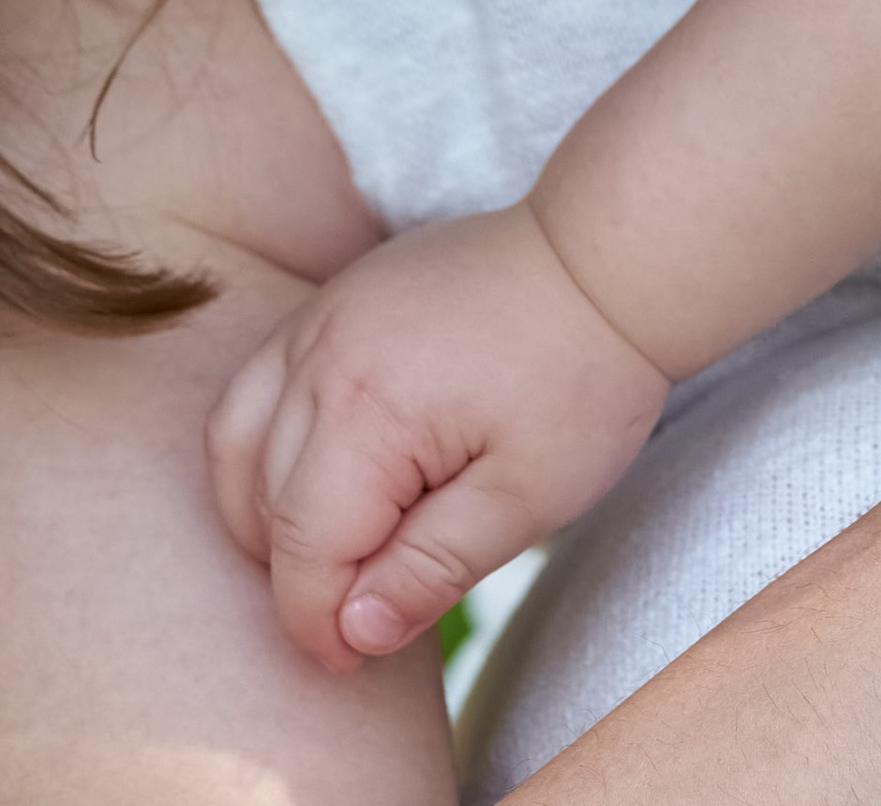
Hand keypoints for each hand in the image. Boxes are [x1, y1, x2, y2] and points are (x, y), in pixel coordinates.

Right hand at [206, 201, 669, 672]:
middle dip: (295, 571)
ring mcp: (326, 313)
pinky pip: (262, 379)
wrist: (608, 258)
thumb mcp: (526, 498)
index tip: (353, 657)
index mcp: (369, 409)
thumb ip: (431, 570)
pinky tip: (321, 473)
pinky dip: (266, 441)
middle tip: (354, 610)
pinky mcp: (339, 296)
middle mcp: (326, 352)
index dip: (317, 622)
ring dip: (262, 508)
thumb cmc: (582, 376)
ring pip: (238, 436)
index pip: (303, 549)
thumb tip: (353, 633)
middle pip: (262, 499)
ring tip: (329, 550)